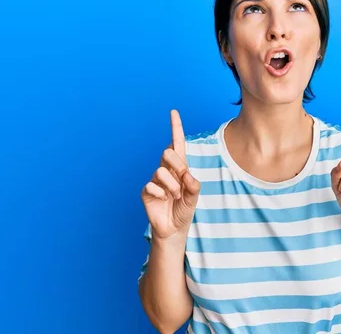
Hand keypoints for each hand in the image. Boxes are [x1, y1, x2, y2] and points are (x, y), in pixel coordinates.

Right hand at [141, 110, 200, 240]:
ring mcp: (155, 179)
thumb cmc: (185, 208)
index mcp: (180, 166)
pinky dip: (161, 194)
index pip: (177, 143)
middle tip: (182, 182)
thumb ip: (193, 184)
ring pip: (161, 171)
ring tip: (174, 197)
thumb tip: (186, 174)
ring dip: (172, 187)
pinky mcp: (146, 190)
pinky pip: (152, 186)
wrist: (174, 227)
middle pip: (167, 152)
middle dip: (177, 166)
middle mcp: (166, 169)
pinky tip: (162, 200)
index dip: (175, 127)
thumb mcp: (194, 195)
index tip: (173, 112)